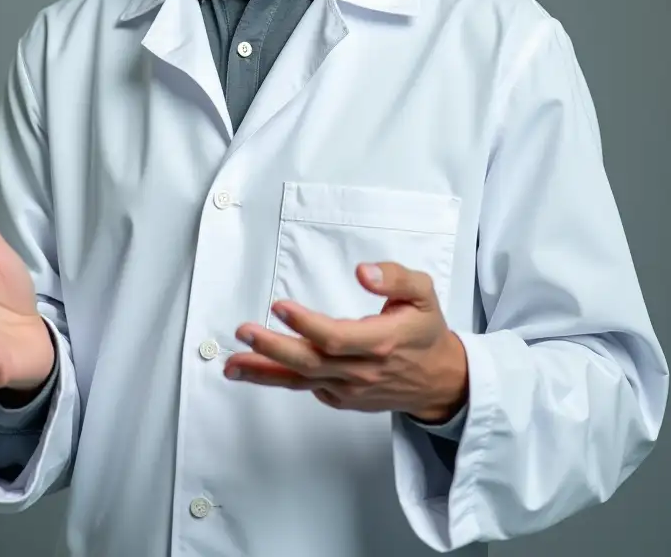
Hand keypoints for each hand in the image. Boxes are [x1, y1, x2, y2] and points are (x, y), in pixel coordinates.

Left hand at [224, 261, 468, 421]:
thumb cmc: (425, 330)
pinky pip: (306, 388)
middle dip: (273, 348)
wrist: (438, 380)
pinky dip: (279, 380)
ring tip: (232, 363)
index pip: (336, 338)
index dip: (306, 324)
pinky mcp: (341, 398)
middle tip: (245, 331)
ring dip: (264, 371)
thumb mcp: (423, 293)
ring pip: (301, 381)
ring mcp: (349, 389)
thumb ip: (395, 277)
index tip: (280, 306)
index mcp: (381, 342)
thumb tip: (363, 271)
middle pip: (310, 362)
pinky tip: (254, 369)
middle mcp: (362, 371)